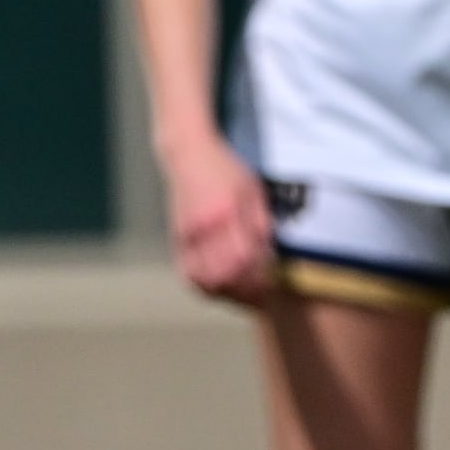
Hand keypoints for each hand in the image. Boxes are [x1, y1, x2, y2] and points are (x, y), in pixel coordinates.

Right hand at [160, 135, 278, 304]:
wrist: (188, 155)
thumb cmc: (224, 169)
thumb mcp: (253, 190)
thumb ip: (261, 223)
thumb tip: (268, 256)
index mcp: (228, 213)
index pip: (245, 259)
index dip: (259, 276)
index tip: (272, 281)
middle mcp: (205, 228)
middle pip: (225, 276)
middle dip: (245, 291)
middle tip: (261, 293)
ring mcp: (188, 236)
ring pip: (205, 282)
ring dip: (226, 294)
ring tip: (243, 294)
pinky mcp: (178, 240)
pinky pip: (190, 275)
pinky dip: (207, 287)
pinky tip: (221, 287)